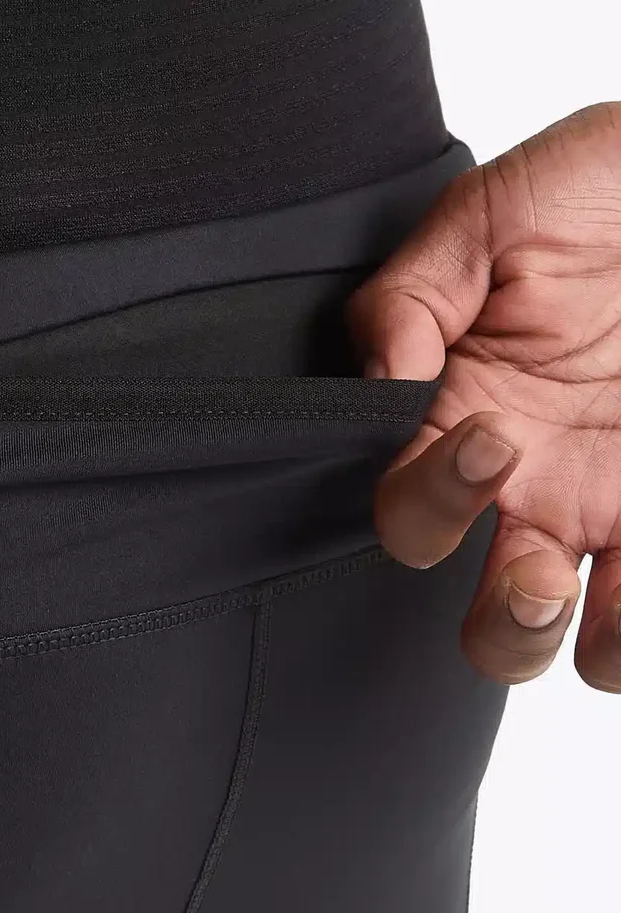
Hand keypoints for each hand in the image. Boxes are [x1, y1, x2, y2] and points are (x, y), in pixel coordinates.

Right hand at [345, 101, 620, 690]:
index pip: (411, 519)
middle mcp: (545, 492)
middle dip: (509, 626)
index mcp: (471, 429)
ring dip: (607, 648)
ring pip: (599, 648)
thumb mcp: (489, 218)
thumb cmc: (603, 191)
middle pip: (498, 628)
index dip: (431, 502)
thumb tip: (388, 382)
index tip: (487, 436)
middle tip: (540, 576)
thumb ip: (410, 299)